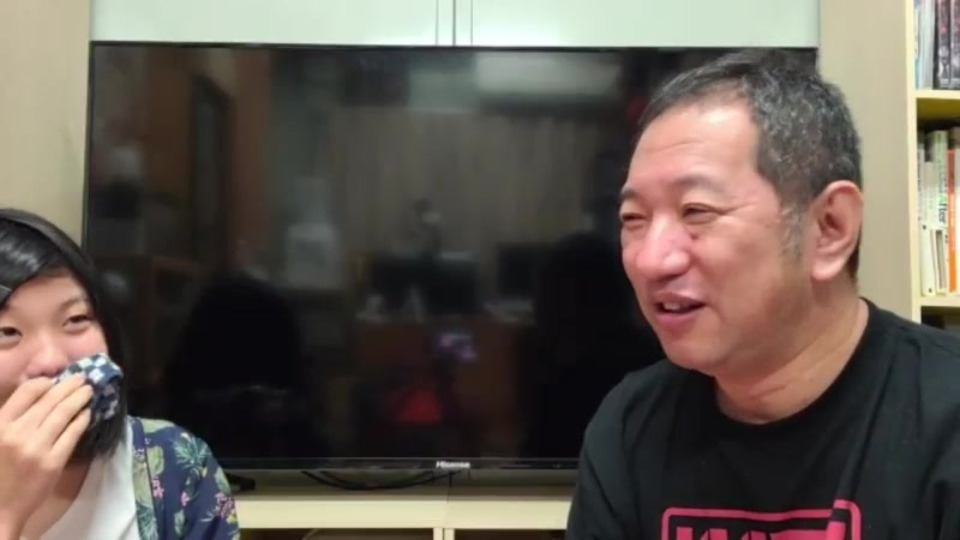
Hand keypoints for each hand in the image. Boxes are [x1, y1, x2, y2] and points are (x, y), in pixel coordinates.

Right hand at [0, 376, 91, 534]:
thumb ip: (11, 418)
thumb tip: (38, 396)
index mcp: (0, 425)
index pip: (27, 392)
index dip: (45, 382)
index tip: (55, 380)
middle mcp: (17, 433)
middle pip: (50, 400)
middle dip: (69, 386)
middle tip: (82, 379)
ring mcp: (37, 448)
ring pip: (64, 414)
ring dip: (79, 398)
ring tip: (88, 391)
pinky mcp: (53, 462)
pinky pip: (72, 435)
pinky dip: (82, 421)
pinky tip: (87, 414)